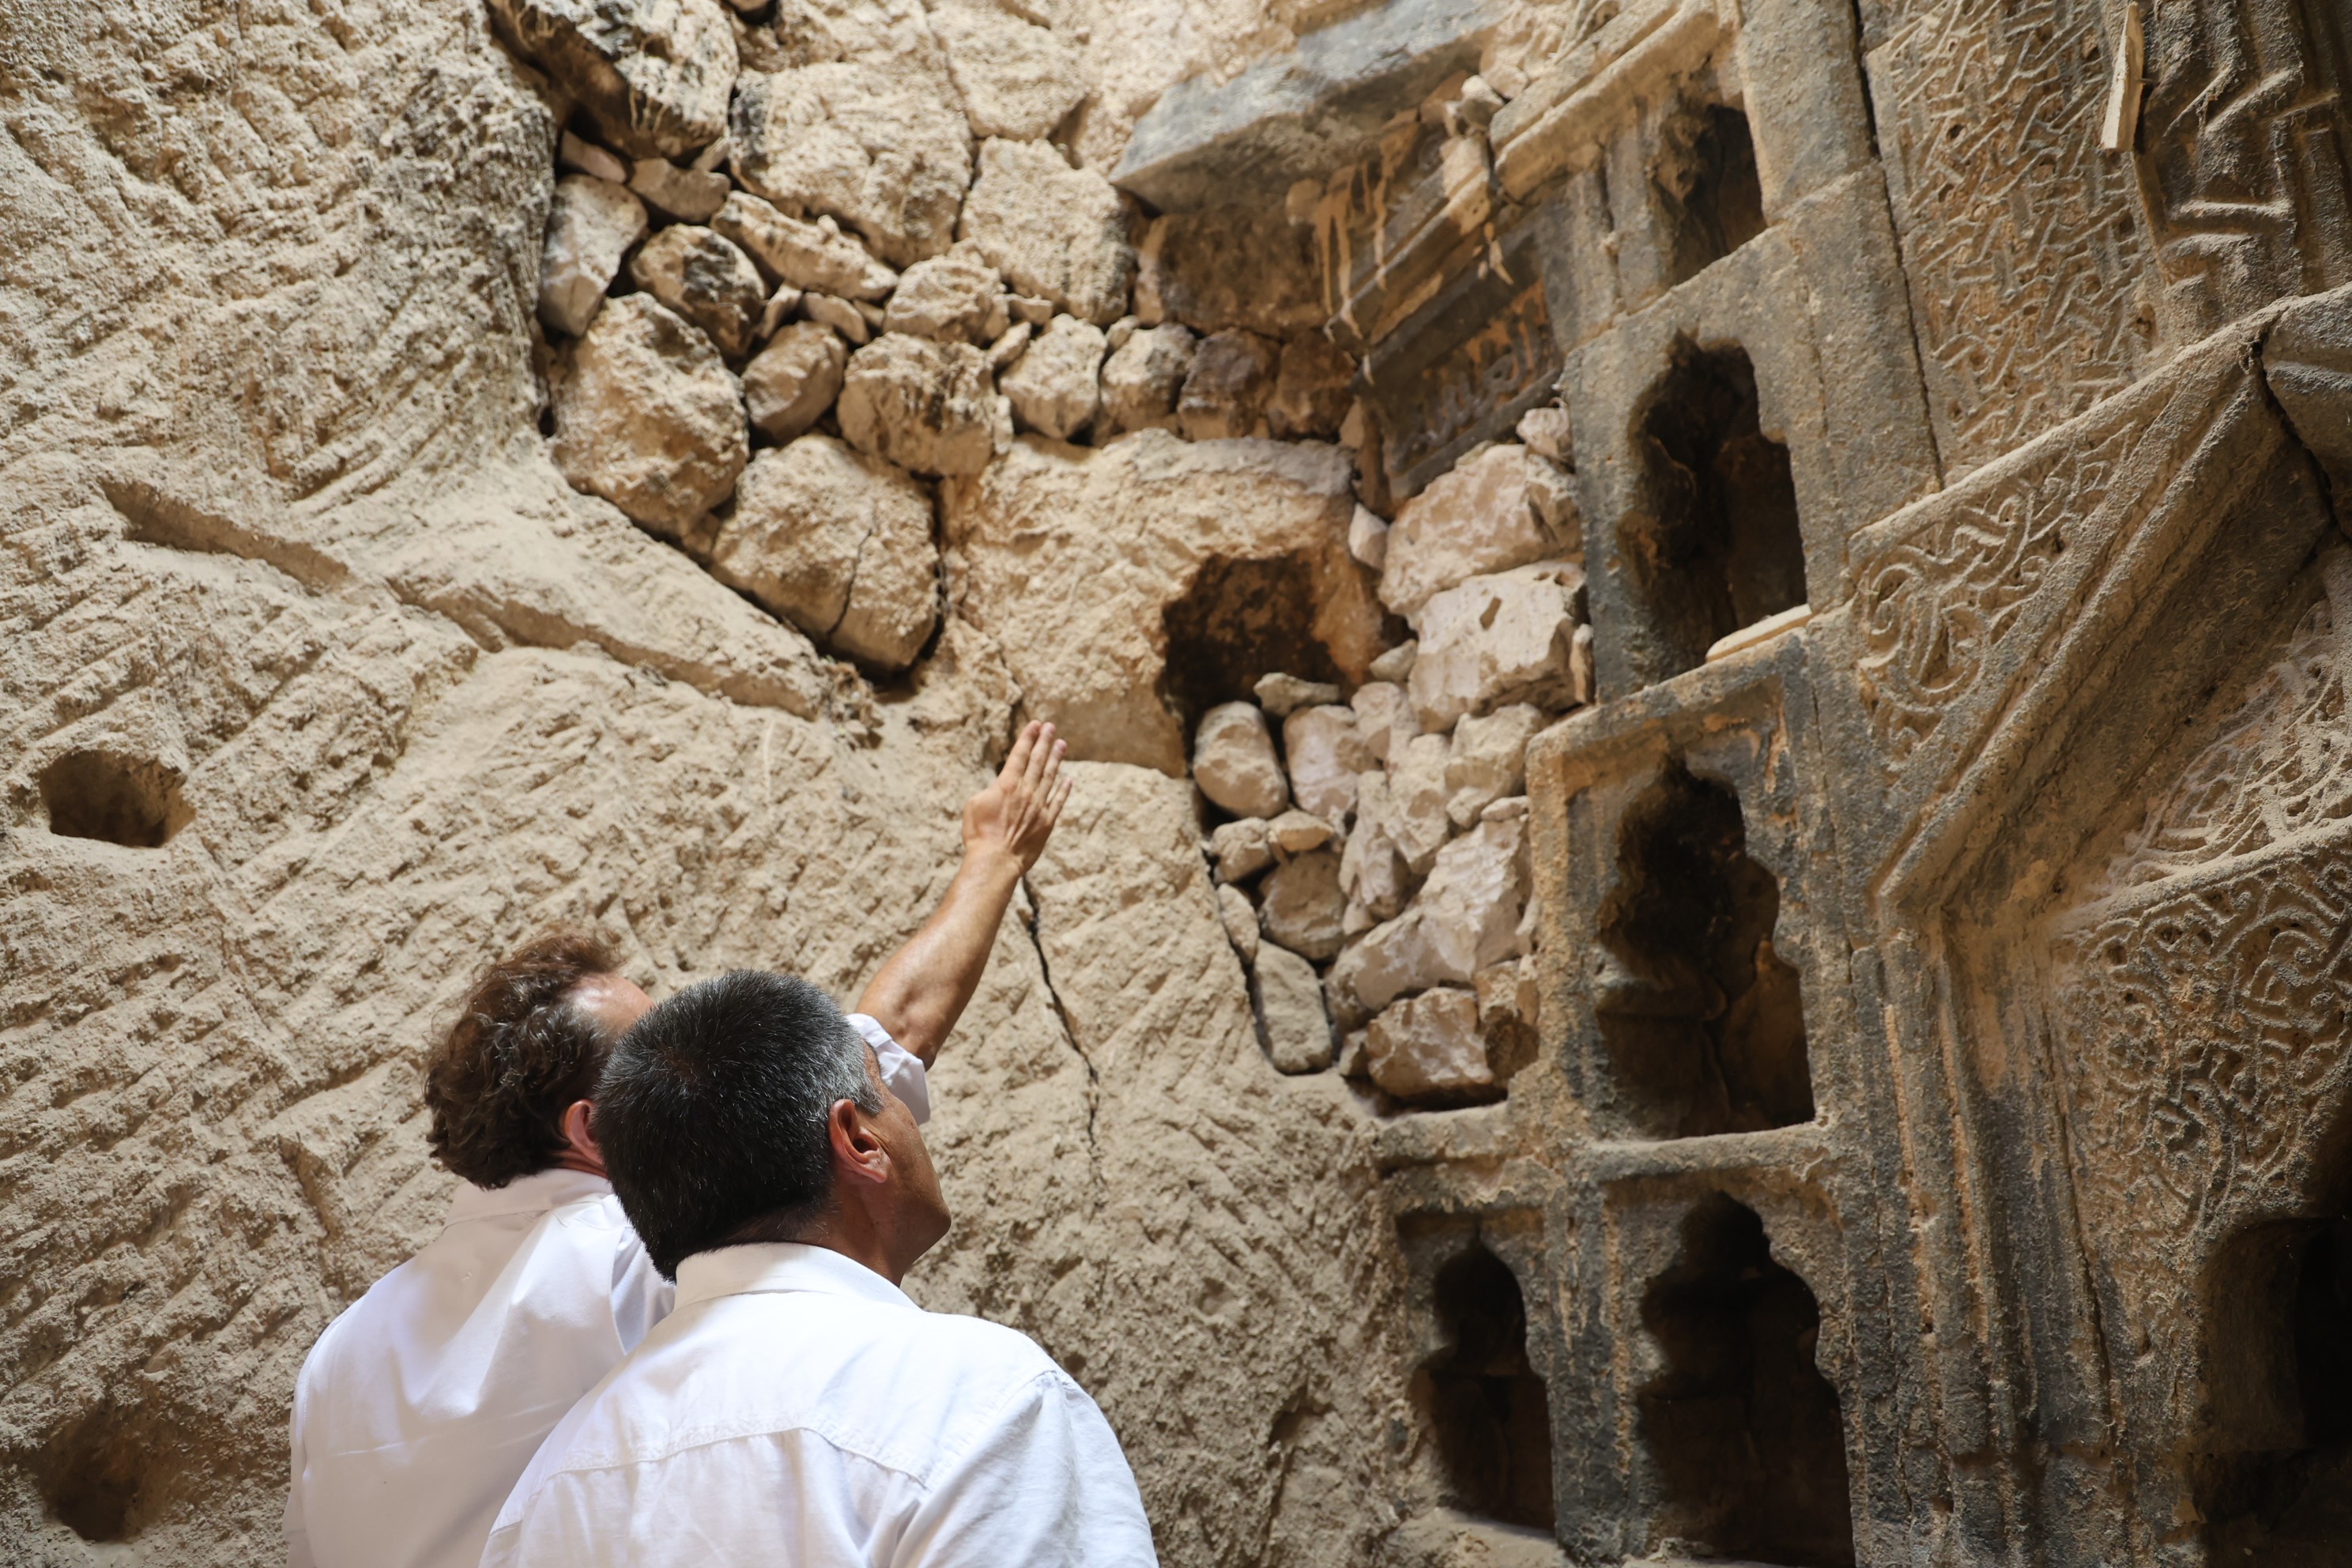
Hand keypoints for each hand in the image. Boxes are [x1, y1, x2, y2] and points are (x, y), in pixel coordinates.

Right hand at [962, 721, 1071, 873]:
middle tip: (1051, 727)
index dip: (1028, 738)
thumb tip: (1001, 787)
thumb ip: (991, 790)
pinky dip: (1064, 789)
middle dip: (1044, 742)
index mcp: (1007, 785)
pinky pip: (1058, 801)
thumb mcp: (975, 805)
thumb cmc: (979, 834)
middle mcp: (1026, 791)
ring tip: (1062, 744)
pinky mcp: (1047, 822)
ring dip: (1056, 759)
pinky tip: (1068, 779)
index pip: (1020, 755)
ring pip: (1050, 777)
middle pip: (1038, 761)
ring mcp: (1039, 806)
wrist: (996, 859)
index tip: (1036, 725)